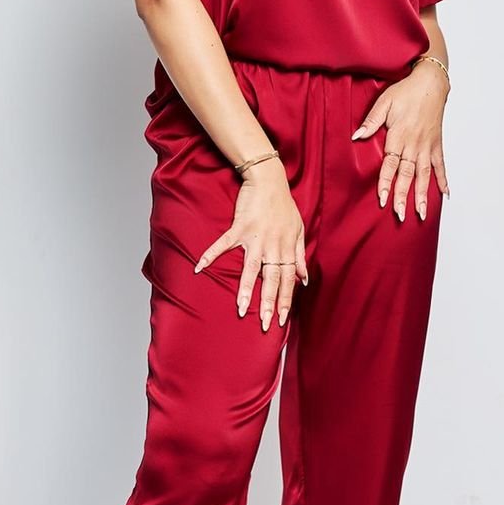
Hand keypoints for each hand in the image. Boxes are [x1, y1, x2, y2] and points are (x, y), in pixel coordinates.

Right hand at [193, 159, 308, 330]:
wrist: (269, 180)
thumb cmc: (284, 205)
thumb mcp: (299, 230)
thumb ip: (300, 256)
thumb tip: (304, 279)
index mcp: (287, 248)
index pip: (288, 280)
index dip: (286, 300)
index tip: (282, 319)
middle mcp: (273, 245)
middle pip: (272, 279)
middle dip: (269, 303)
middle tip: (265, 325)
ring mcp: (255, 237)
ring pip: (252, 268)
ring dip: (247, 289)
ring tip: (242, 309)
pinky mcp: (239, 227)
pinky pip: (224, 244)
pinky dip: (210, 255)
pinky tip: (199, 268)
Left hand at [351, 59, 450, 219]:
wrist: (430, 82)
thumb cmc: (406, 91)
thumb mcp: (384, 102)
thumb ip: (371, 121)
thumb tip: (356, 136)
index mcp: (399, 136)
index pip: (390, 164)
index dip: (385, 182)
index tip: (381, 199)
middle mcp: (414, 144)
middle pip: (408, 175)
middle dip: (403, 196)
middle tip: (401, 215)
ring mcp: (427, 145)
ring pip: (424, 174)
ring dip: (423, 194)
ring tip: (421, 213)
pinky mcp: (437, 144)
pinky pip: (441, 165)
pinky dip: (443, 180)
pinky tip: (445, 195)